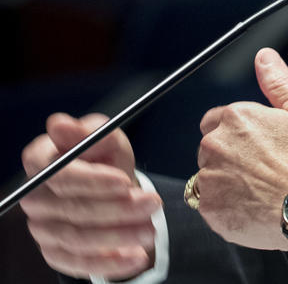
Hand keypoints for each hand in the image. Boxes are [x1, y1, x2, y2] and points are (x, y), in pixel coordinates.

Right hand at [20, 113, 160, 279]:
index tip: (123, 181)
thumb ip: (92, 132)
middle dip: (116, 207)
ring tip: (151, 229)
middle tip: (152, 204)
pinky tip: (137, 255)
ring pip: (78, 236)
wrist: (115, 192)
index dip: (90, 179)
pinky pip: (79, 263)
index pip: (57, 172)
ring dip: (118, 235)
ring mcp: (42, 226)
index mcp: (41, 160)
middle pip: (71, 207)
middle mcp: (36, 195)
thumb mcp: (110, 141)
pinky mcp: (55, 252)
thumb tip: (59, 124)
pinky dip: (110, 262)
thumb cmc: (108, 162)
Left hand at [196, 47, 287, 250]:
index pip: (216, 120)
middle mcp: (216, 145)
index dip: (239, 133)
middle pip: (211, 148)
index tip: (259, 146)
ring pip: (210, 177)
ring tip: (259, 190)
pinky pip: (211, 205)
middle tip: (263, 169)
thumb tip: (263, 56)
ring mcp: (210, 179)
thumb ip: (278, 83)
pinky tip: (253, 206)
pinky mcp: (210, 209)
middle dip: (230, 156)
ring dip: (227, 181)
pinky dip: (227, 207)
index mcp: (236, 117)